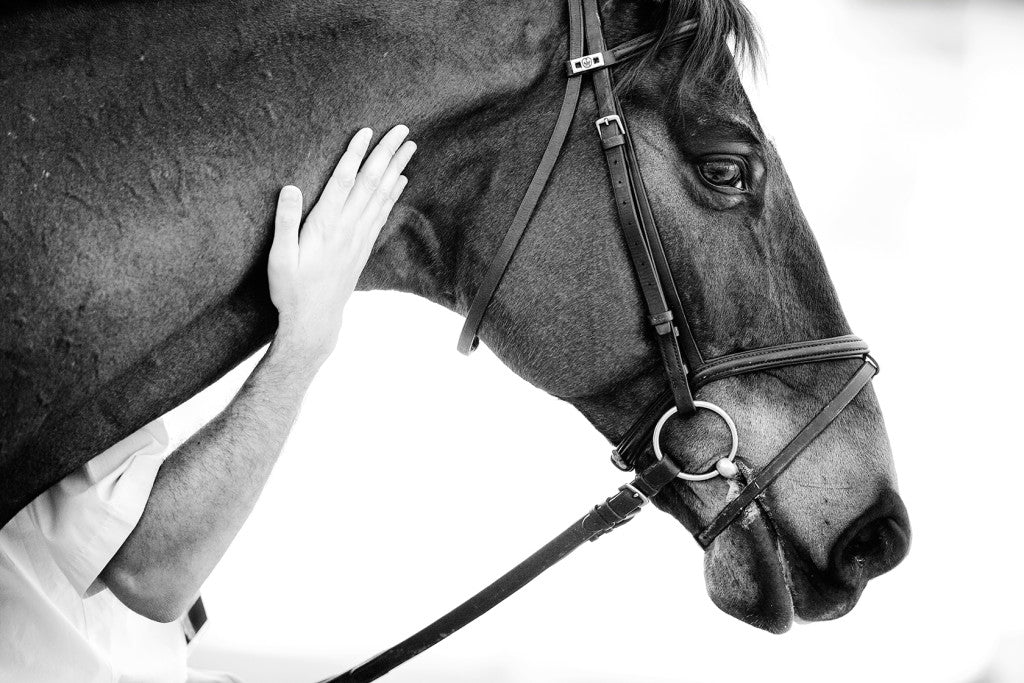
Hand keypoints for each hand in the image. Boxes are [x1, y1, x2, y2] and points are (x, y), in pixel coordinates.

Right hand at [268, 125, 414, 365]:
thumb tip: (290, 188)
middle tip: (402, 129)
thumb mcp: (280, 258)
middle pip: (371, 183)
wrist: (315, 322)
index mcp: (326, 226)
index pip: (343, 182)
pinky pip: (382, 213)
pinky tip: (400, 180)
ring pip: (381, 195)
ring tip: (409, 146)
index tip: (367, 131)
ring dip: (396, 169)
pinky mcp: (362, 247)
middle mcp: (348, 228)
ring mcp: (359, 238)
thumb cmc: (292, 290)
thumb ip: (285, 222)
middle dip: (386, 154)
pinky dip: (393, 193)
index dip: (355, 155)